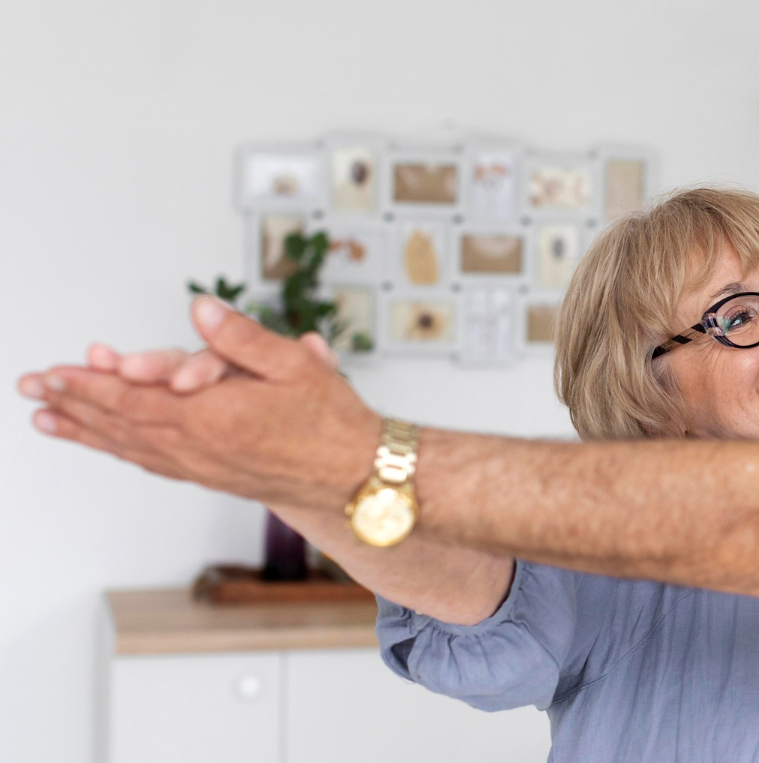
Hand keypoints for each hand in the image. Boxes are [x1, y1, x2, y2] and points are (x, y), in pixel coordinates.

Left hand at [17, 298, 381, 511]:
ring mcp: (201, 467)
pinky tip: (106, 443)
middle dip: (73, 404)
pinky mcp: (210, 477)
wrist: (354, 479)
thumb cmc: (332, 423)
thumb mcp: (295, 366)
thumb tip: (201, 311)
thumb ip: (243, 338)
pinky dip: (119, 450)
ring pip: (130, 446)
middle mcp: (198, 448)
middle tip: (33, 390)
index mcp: (213, 417)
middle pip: (120, 423)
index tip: (56, 370)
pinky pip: (151, 462)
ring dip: (85, 431)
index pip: (133, 398)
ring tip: (48, 420)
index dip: (91, 383)